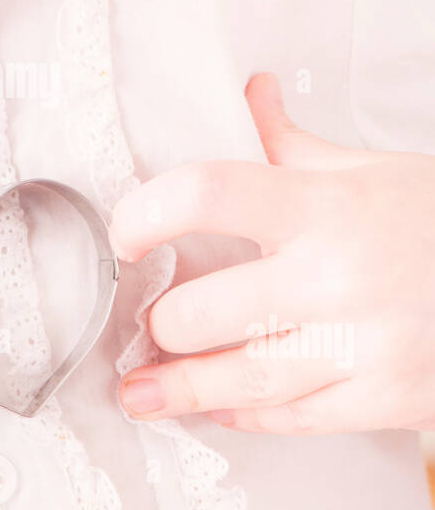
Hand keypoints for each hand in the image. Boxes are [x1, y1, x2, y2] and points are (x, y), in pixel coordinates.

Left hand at [108, 73, 434, 434]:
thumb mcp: (369, 170)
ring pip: (241, 378)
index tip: (125, 232)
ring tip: (141, 392)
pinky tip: (220, 406)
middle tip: (142, 326)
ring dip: (179, 388)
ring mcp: (362, 345)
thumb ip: (292, 143)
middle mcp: (338, 276)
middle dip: (161, 322)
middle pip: (205, 310)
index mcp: (326, 206)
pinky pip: (293, 417)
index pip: (208, 195)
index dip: (147, 212)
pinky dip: (246, 414)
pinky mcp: (383, 399)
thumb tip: (253, 93)